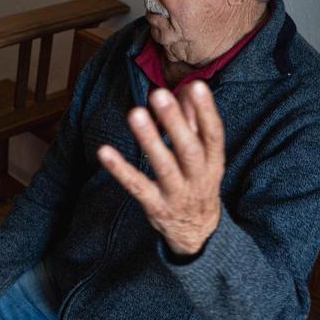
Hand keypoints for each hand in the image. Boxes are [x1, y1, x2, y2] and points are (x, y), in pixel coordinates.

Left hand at [97, 81, 223, 255]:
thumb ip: (195, 122)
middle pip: (189, 149)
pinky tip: (105, 152)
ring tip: (135, 113)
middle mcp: (198, 178)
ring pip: (164, 166)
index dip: (206, 111)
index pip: (213, 134)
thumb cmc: (198, 183)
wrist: (198, 233)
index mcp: (214, 162)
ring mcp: (176, 194)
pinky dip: (121, 169)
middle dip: (175, 122)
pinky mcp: (155, 206)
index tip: (197, 86)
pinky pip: (137, 186)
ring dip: (149, 140)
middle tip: (159, 95)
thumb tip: (189, 88)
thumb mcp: (205, 156)